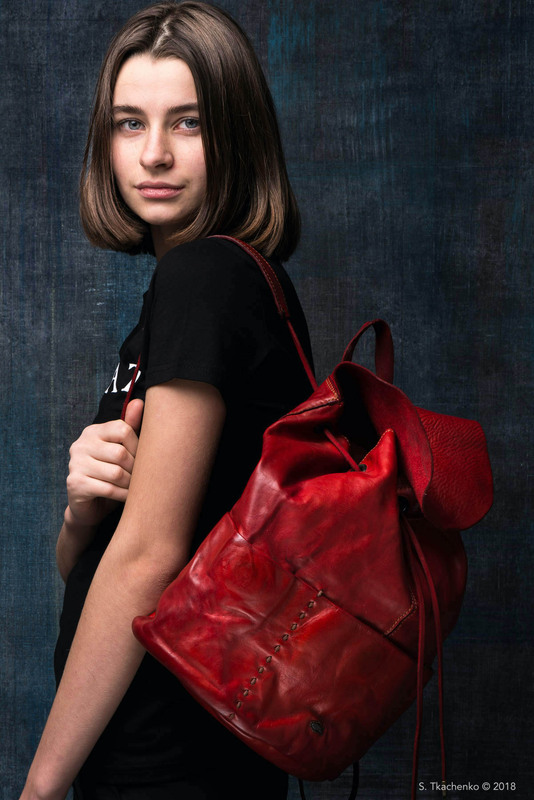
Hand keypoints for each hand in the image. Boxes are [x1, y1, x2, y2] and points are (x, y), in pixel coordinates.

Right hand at [66, 399, 143, 528]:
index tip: (144, 459)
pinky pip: (108, 489)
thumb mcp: (122, 451)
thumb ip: (130, 428)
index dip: (139, 446)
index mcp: (93, 431)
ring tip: (136, 488)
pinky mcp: (75, 484)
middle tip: (142, 478)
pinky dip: (123, 495)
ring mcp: (75, 464)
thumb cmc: (111, 476)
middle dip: (136, 469)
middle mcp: (81, 444)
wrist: (90, 507)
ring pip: (116, 473)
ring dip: (131, 484)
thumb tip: (138, 401)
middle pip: (120, 453)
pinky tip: (128, 498)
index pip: (123, 429)